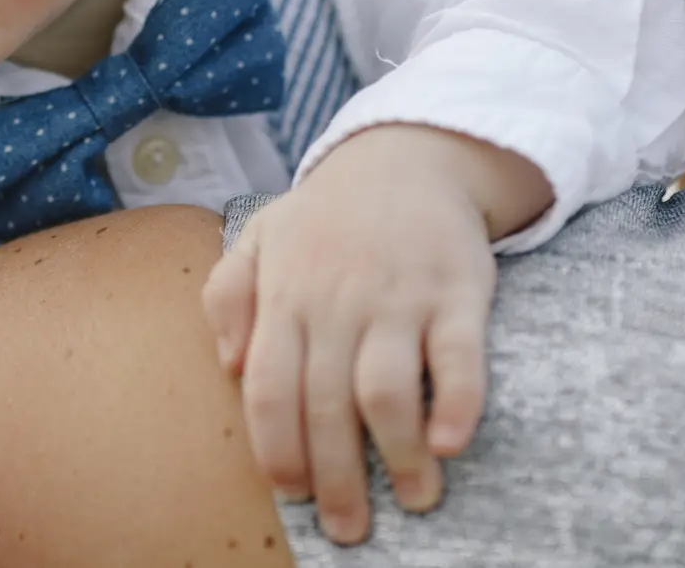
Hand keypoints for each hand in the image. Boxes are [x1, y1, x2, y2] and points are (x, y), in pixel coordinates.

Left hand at [201, 125, 551, 544]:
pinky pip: (458, 357)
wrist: (408, 156)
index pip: (267, 387)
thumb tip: (226, 365)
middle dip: (336, 480)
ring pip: (386, 392)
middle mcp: (337, 301)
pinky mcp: (457, 292)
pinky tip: (450, 444)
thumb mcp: (260, 236)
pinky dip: (455, 405)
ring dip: (397, 457)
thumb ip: (228, 295)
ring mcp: (398, 297)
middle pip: (325, 407)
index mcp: (286, 295)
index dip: (276, 449)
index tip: (293, 494)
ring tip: (414, 500)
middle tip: (351, 529)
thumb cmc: (328, 214)